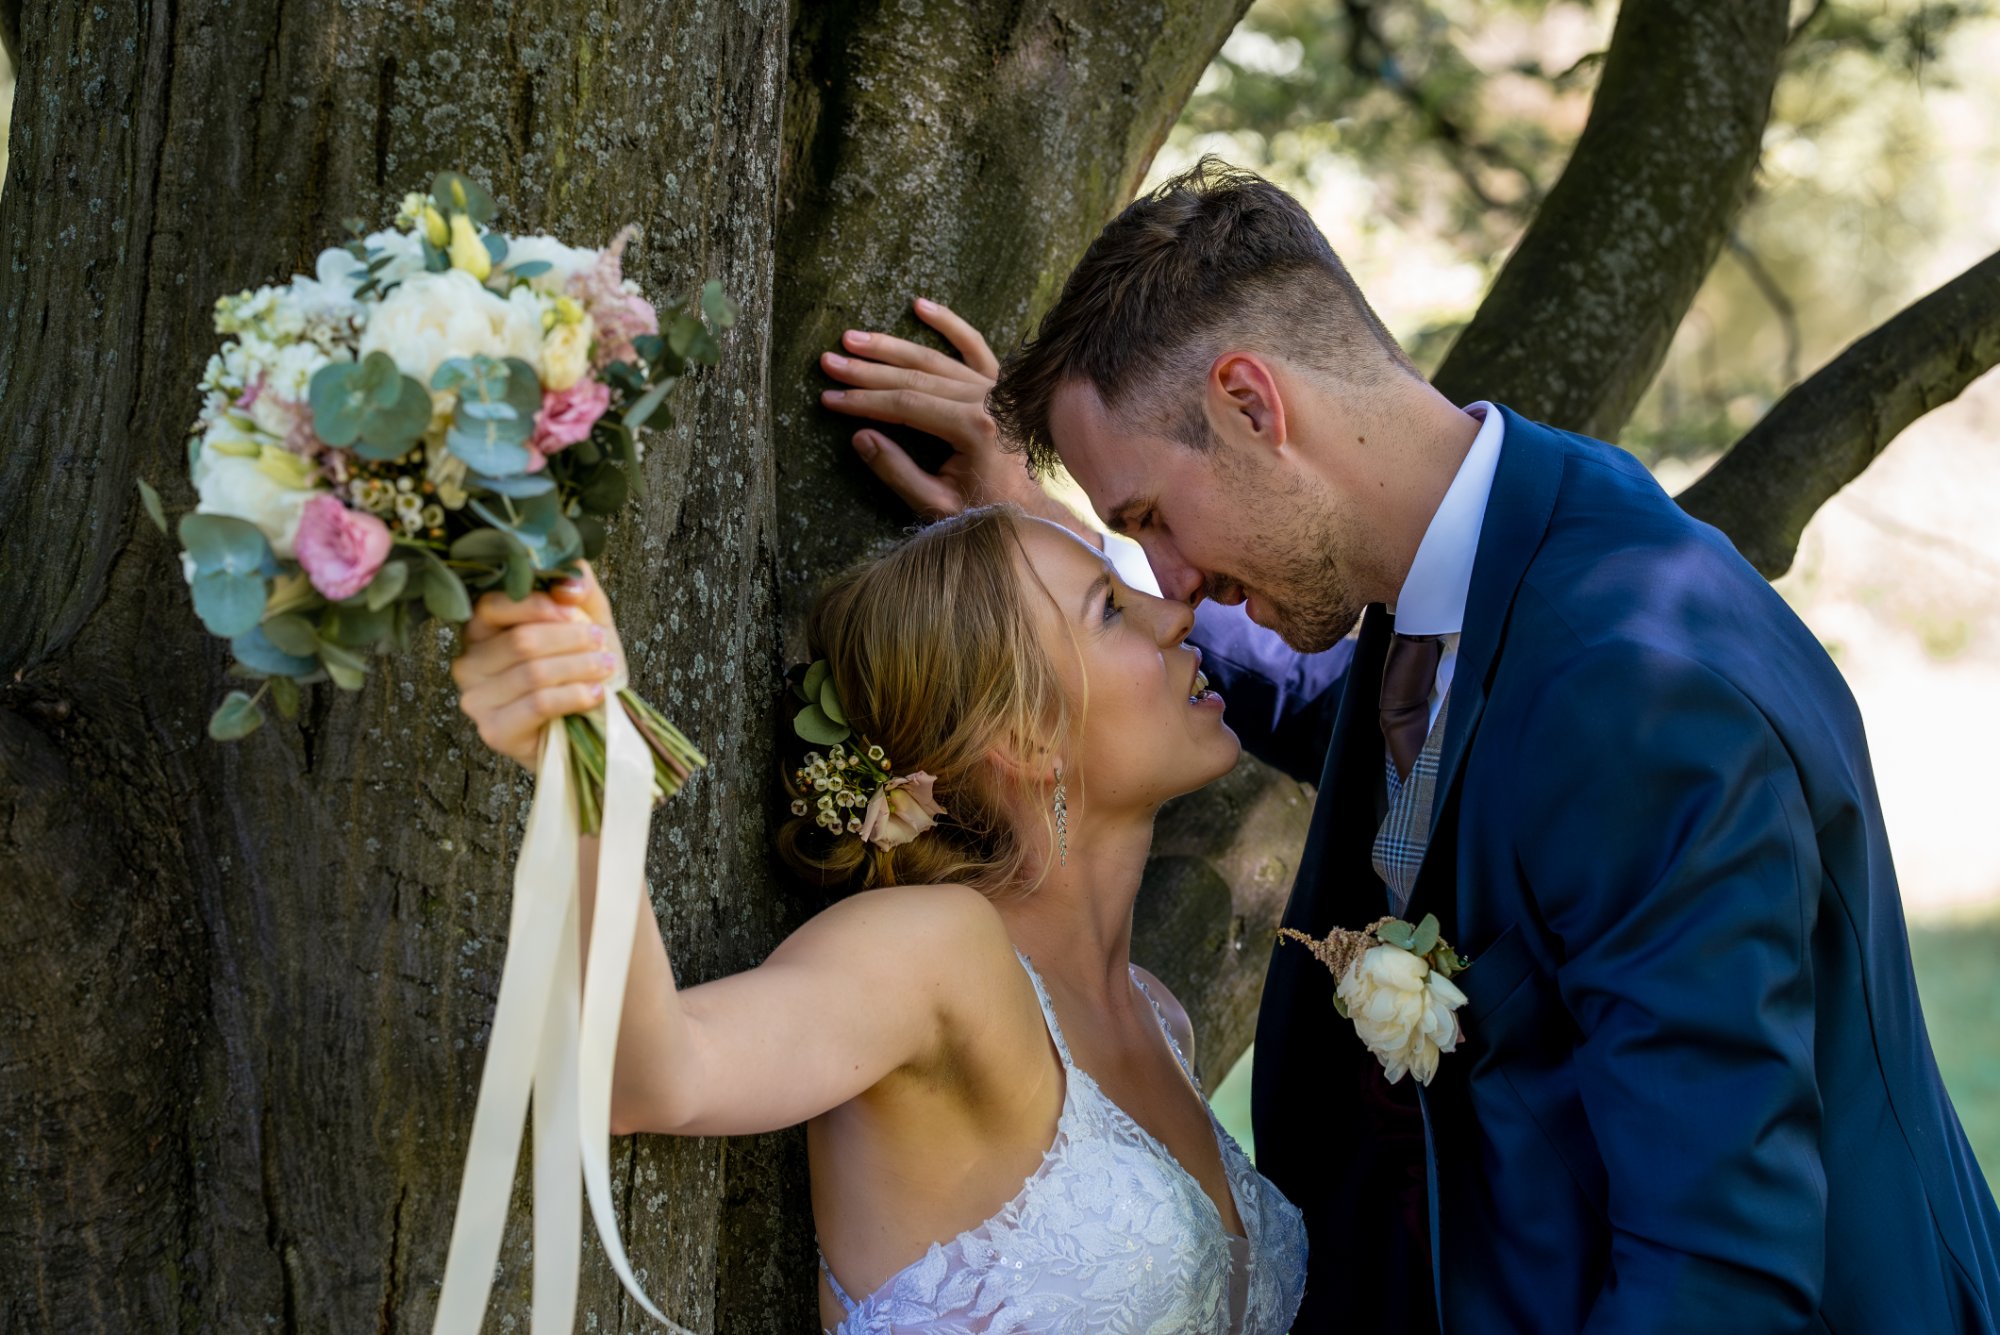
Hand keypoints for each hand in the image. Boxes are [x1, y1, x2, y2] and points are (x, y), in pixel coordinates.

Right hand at [451, 561, 624, 769]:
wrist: (588, 726)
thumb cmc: (580, 669)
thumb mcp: (588, 620)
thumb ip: (580, 589)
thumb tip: (567, 584)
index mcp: (481, 631)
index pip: (493, 606)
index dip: (537, 606)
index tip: (574, 612)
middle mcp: (468, 664)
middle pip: (520, 641)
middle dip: (570, 639)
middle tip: (601, 642)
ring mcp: (476, 700)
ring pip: (532, 673)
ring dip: (579, 667)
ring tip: (605, 667)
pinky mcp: (494, 731)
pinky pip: (538, 705)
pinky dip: (573, 696)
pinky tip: (595, 693)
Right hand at [819, 297, 1049, 520]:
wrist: (1029, 509)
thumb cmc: (984, 510)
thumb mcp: (937, 504)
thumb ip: (899, 472)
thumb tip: (860, 437)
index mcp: (974, 429)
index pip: (905, 405)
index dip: (863, 401)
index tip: (830, 398)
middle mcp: (988, 400)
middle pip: (915, 377)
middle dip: (867, 370)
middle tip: (829, 362)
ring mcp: (997, 388)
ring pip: (935, 359)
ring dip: (891, 347)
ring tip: (852, 337)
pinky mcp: (1002, 384)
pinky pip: (974, 346)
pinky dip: (949, 323)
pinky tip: (920, 305)